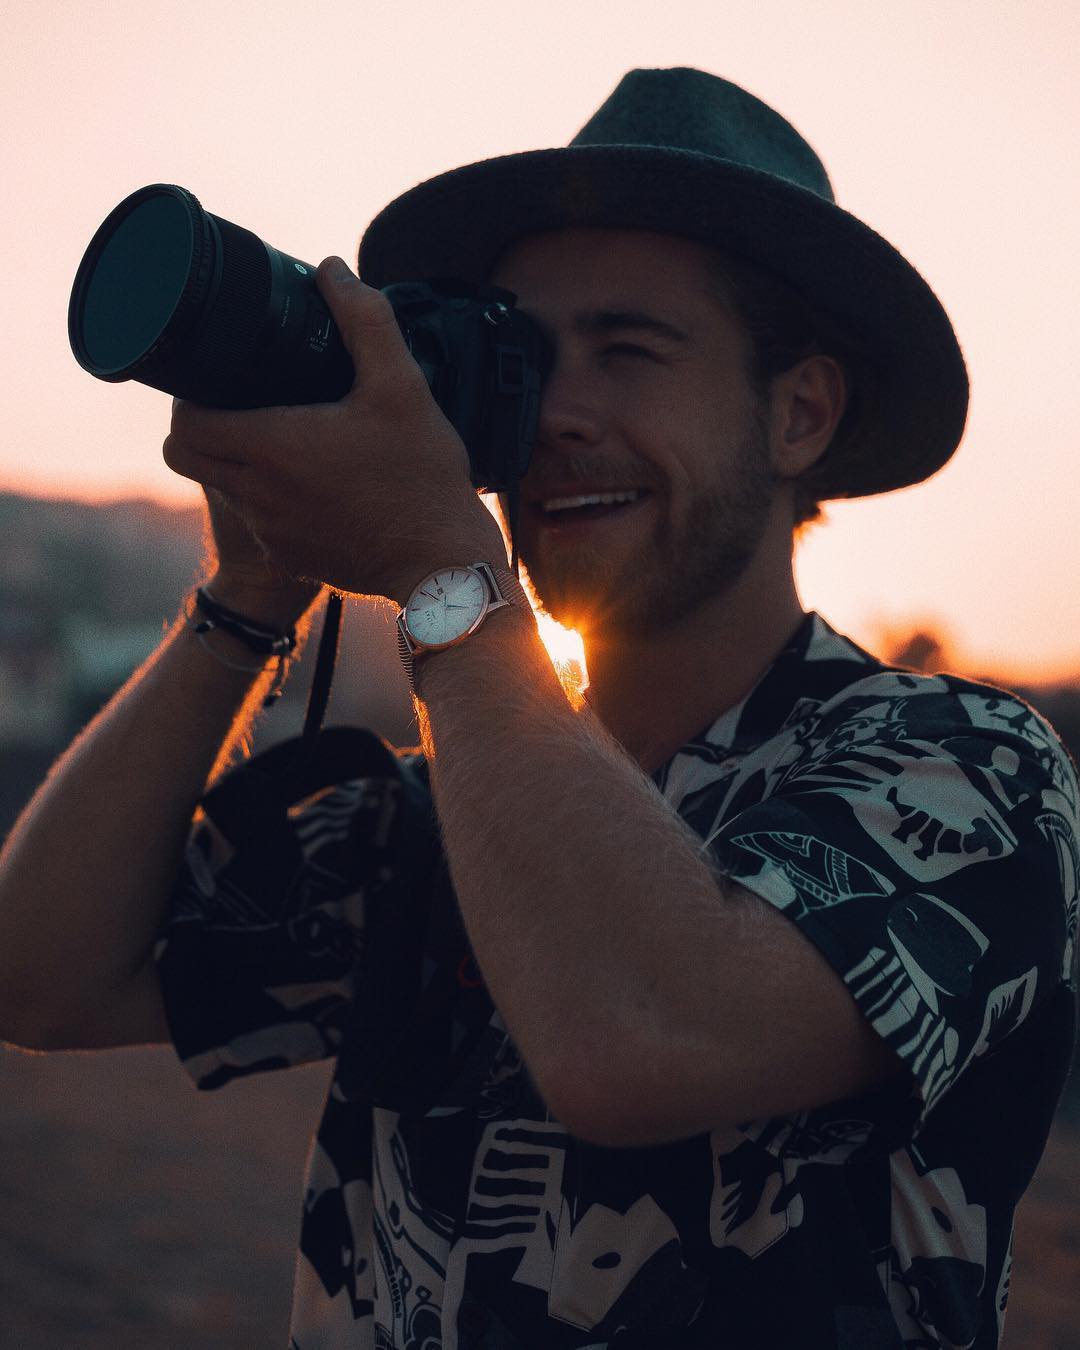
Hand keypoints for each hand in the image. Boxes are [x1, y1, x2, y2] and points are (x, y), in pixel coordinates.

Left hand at [163, 258, 507, 605]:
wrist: (443, 566)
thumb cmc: (422, 478)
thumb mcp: (402, 387)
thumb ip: (366, 320)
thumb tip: (334, 271)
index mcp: (272, 447)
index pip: (183, 424)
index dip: (187, 399)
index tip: (216, 382)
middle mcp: (258, 495)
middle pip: (185, 457)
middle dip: (198, 428)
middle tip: (235, 405)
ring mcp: (273, 534)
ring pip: (223, 489)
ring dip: (236, 463)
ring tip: (283, 441)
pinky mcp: (293, 560)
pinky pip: (261, 524)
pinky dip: (272, 502)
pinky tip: (315, 487)